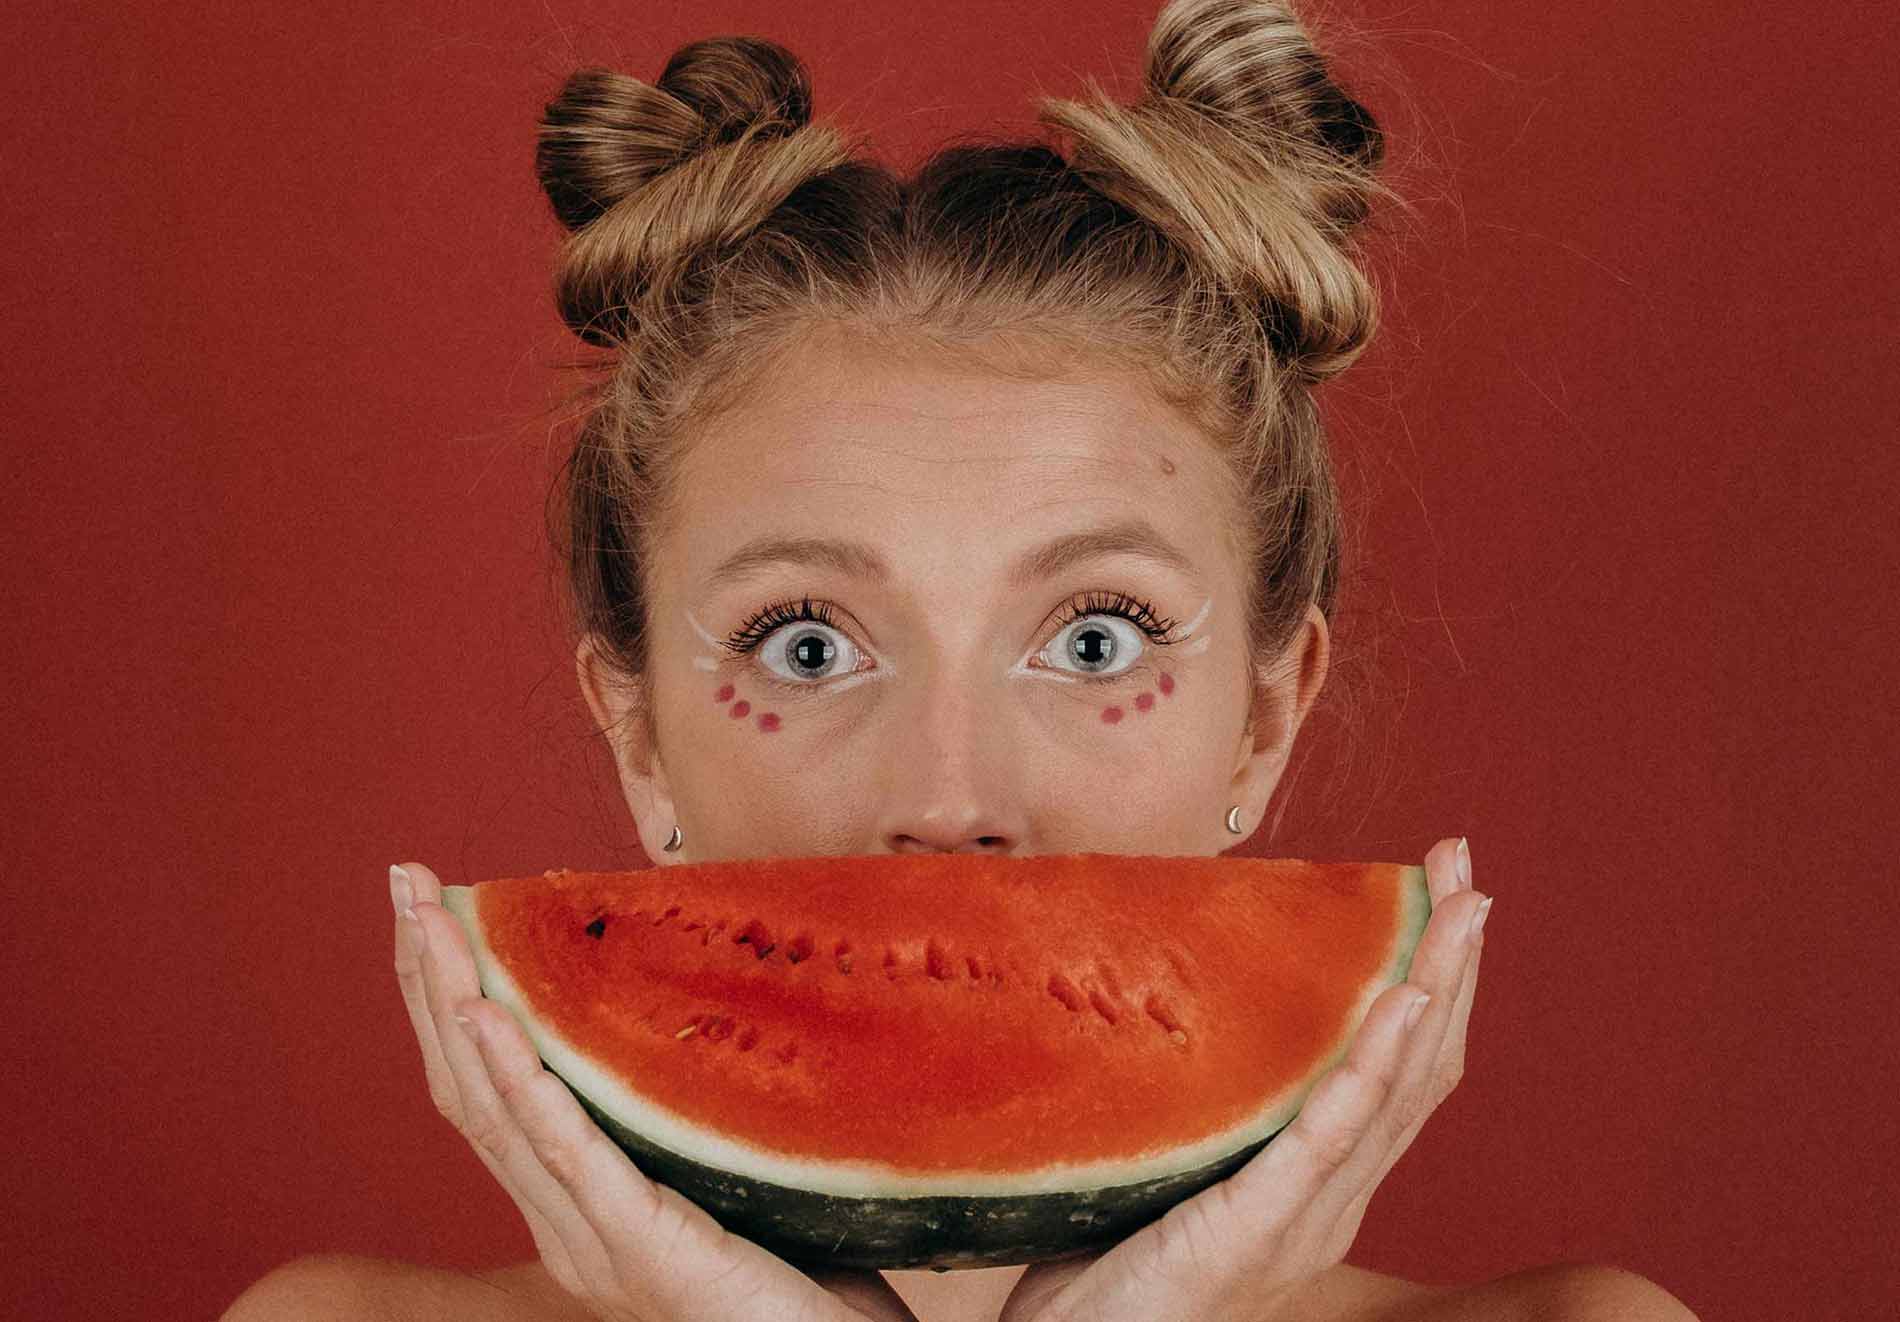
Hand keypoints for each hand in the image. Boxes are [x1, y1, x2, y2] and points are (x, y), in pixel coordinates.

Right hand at [389, 860, 921, 1321]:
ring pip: (500, 1110)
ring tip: (429, 925)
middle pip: (472, 1087)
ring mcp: (594, 1240)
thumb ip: (683, 1108)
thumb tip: (685, 1000)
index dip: (451, 997)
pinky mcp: (641, 1247)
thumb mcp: (723, 1167)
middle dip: (430, 980)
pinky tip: (488, 1021)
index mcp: (576, 1204)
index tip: (432, 907)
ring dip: (456, 1005)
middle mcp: (564, 1224)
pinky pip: (567, 1155)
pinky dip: (521, 1083)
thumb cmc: (801, 1274)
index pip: (489, 1088)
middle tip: (402, 884)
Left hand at [997, 836, 1488, 1321]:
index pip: (1400, 1070)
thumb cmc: (1108, 1260)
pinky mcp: (1259, 1228)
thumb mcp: (1175, 1154)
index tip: (1441, 892)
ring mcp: (1306, 1217)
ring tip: (1460, 911)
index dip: (1432, 981)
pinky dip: (1375, 1064)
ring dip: (1434, 989)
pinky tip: (1403, 1004)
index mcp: (1321, 1180)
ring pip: (1395, 1090)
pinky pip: (1330, 1138)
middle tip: (1467, 870)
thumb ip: (1207, 1094)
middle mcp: (1333, 1200)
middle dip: (1451, 962)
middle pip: (1419, 1068)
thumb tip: (1189, 988)